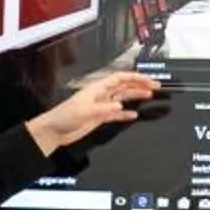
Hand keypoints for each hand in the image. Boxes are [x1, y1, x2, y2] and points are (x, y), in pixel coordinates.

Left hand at [26, 71, 159, 154]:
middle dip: (140, 85)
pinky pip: (116, 114)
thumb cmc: (64, 116)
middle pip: (124, 87)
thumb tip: (120, 106)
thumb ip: (103, 108)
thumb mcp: (84, 111)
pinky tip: (134, 114)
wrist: (54, 131)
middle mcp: (101, 95)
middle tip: (155, 86)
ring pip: (122, 98)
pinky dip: (126, 114)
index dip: (135, 78)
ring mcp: (101, 106)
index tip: (149, 80)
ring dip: (135, 96)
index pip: (120, 79)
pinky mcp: (100, 117)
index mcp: (98, 88)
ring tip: (149, 96)